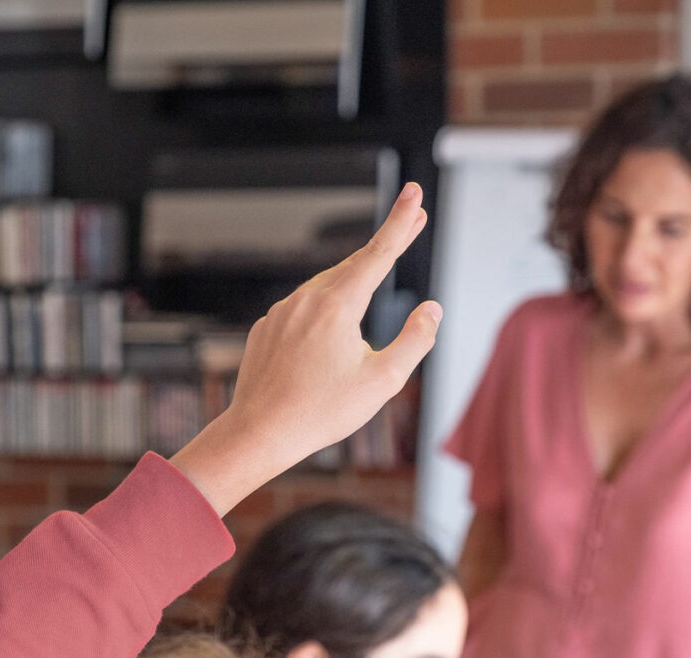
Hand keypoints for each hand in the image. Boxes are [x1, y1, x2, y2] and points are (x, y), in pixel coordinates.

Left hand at [171, 182, 441, 514]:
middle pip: (355, 264)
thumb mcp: (384, 381)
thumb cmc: (322, 412)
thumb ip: (416, 340)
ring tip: (376, 283)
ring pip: (327, 286)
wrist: (258, 432)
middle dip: (386, 243)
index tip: (414, 193)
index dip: (401, 222)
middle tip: (412, 219)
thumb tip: (432, 309)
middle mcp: (307, 298)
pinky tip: (329, 334)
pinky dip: (324, 308)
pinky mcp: (268, 327)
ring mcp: (283, 311)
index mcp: (338, 305)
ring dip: (355, 281)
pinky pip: (303, 308)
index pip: (379, 253)